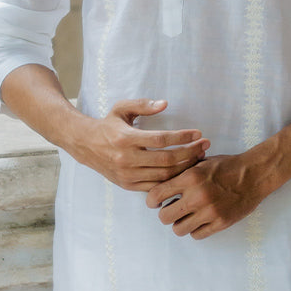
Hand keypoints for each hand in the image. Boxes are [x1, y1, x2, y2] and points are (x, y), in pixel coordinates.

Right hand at [72, 98, 209, 190]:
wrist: (85, 145)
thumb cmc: (108, 124)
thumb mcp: (121, 108)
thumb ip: (143, 104)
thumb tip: (165, 104)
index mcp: (126, 138)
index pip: (161, 140)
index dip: (182, 137)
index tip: (198, 133)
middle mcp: (126, 159)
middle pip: (166, 160)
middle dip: (190, 153)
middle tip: (205, 146)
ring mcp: (127, 175)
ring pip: (163, 175)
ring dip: (185, 168)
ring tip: (199, 157)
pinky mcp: (128, 185)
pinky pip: (156, 186)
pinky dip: (172, 181)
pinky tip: (184, 171)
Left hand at [145, 152, 268, 239]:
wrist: (254, 174)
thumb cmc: (227, 166)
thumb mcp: (201, 163)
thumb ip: (181, 173)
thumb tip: (159, 182)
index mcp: (190, 178)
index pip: (156, 195)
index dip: (151, 201)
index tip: (155, 202)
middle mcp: (197, 196)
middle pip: (164, 217)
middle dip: (166, 214)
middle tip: (172, 210)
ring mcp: (209, 212)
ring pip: (179, 230)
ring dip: (180, 224)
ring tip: (187, 216)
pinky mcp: (220, 223)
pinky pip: (197, 235)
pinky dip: (196, 229)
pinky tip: (200, 221)